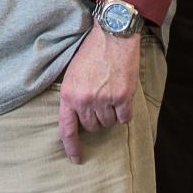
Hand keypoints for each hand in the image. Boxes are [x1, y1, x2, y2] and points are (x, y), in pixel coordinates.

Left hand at [57, 27, 140, 162]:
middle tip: (101, 100)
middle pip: (92, 126)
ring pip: (109, 123)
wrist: (113, 34)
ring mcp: (104, 99)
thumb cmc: (92, 51)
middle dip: (97, 118)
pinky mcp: (123, 96)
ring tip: (111, 93)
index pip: (67, 129)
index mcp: (69, 94)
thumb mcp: (72, 73)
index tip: (76, 159)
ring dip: (111, 113)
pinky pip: (125, 117)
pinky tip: (123, 96)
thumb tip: (77, 119)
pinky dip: (125, 111)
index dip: (71, 147)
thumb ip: (73, 96)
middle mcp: (85, 100)